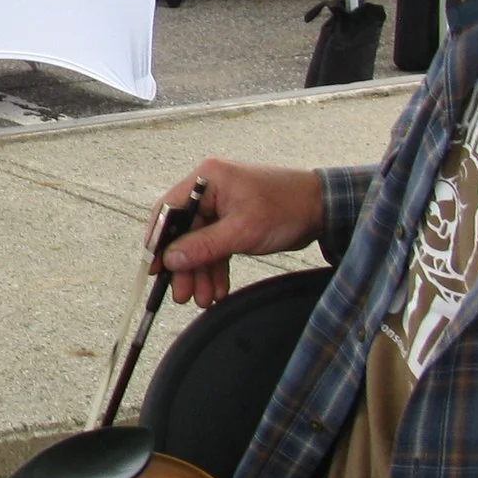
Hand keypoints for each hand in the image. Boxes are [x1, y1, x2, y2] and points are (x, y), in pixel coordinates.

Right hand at [151, 159, 323, 308]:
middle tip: (182, 294)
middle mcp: (209, 188)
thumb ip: (203, 246)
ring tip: (203, 298)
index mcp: (207, 179)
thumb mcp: (242, 231)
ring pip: (200, 242)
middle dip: (185, 265)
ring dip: (201, 271)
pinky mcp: (233, 220)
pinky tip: (218, 288)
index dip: (159, 241)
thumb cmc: (286, 208)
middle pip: (184, 231)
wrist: (322, 208)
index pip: (170, 210)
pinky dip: (216, 266)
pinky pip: (216, 245)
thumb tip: (170, 260)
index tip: (155, 269)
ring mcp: (221, 205)